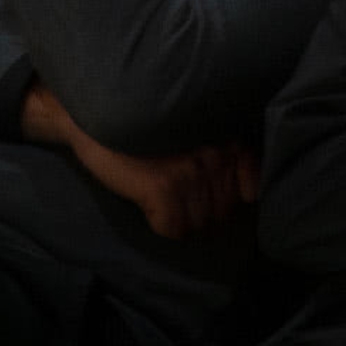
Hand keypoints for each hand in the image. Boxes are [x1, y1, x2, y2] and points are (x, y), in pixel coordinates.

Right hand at [21, 88, 256, 242]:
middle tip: (172, 191)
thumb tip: (251, 195)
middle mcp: (214, 151)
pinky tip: (148, 200)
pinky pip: (172, 229)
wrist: (94, 117)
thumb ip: (228, 157)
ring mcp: (190, 169)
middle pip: (220, 211)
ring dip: (178, 218)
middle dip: (198, 210)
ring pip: (197, 223)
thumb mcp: (196, 134)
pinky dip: (159, 223)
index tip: (202, 188)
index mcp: (226, 136)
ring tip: (159, 193)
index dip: (225, 196)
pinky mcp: (163, 187)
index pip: (249, 186)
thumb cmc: (147, 127)